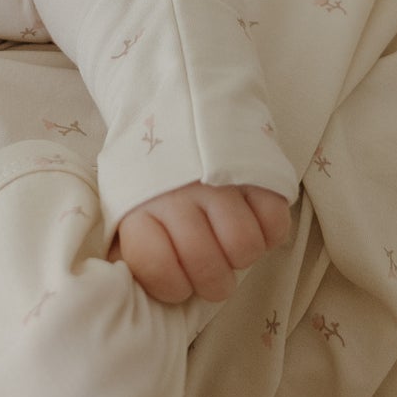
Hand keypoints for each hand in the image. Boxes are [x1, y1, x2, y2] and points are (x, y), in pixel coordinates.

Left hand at [111, 183, 290, 303]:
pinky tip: (252, 225)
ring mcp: (219, 183)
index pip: (158, 268)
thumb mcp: (121, 210)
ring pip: (244, 247)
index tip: (177, 283)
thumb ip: (125, 249)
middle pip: (206, 265)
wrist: (174, 108)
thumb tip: (126, 288)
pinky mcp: (256, 172)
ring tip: (230, 247)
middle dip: (213, 284)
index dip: (172, 288)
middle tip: (212, 276)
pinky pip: (275, 223)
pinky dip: (269, 234)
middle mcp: (178, 196)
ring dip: (242, 258)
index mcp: (138, 209)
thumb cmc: (148, 177)